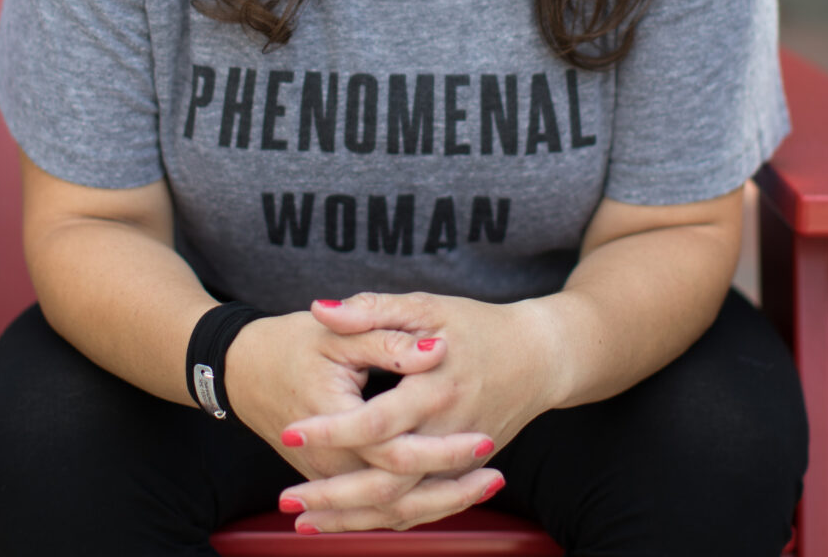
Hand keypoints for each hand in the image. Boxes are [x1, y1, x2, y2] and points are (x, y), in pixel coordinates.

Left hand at [274, 291, 555, 532]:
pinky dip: (381, 519)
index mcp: (436, 389)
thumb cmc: (478, 326)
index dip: (333, 430)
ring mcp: (457, 461)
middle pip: (387, 482)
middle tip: (288, 502)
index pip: (378, 422)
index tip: (292, 433)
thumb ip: (373, 310)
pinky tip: (348, 520)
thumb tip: (320, 309)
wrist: (539, 357)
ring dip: (352, 518)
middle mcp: (448, 434)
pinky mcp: (460, 474)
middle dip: (334, 496)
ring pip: (402, 506)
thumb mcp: (427, 306)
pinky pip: (418, 508)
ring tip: (305, 522)